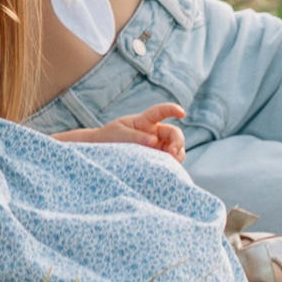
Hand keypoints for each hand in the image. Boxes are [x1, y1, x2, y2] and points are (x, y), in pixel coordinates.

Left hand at [55, 102, 186, 162]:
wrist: (100, 152)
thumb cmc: (108, 138)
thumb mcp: (119, 134)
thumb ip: (136, 137)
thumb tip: (154, 142)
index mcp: (144, 121)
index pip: (160, 112)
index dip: (172, 110)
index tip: (181, 113)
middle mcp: (154, 133)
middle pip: (174, 134)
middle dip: (178, 142)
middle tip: (172, 154)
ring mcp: (157, 147)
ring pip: (176, 150)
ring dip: (177, 156)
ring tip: (170, 164)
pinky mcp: (156, 160)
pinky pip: (169, 163)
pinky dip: (171, 166)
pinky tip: (167, 171)